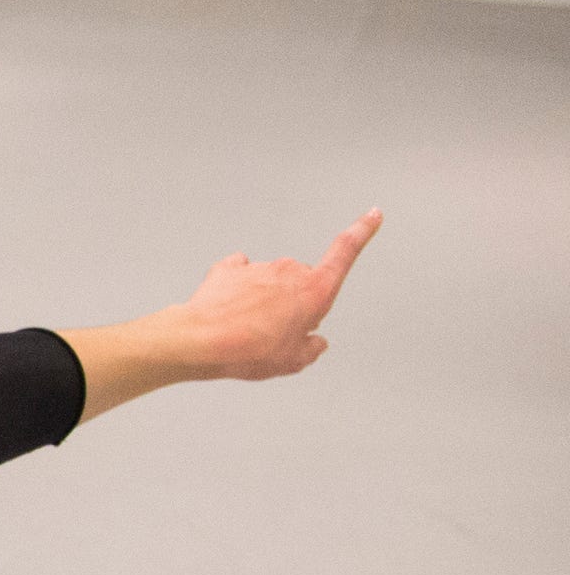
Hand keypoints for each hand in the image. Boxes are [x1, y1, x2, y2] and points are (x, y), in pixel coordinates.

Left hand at [179, 209, 377, 379]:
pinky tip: (226, 307)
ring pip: (268, 281)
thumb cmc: (250, 352)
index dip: (362, 231)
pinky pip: (239, 274)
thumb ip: (312, 348)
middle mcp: (290, 271)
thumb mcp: (294, 361)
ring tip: (244, 327)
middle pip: (300, 282)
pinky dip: (236, 288)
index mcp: (315, 290)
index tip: (373, 214)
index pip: (346, 253)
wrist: (201, 342)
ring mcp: (258, 266)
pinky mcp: (229, 268)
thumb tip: (314, 342)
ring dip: (261, 299)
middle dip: (291, 303)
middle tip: (270, 332)